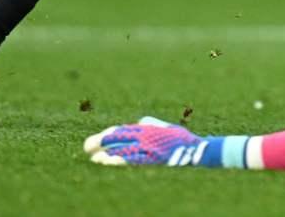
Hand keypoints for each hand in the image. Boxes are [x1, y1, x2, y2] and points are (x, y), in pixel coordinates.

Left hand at [84, 116, 203, 166]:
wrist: (197, 150)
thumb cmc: (181, 140)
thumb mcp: (166, 128)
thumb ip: (151, 124)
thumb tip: (139, 122)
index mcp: (147, 128)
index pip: (123, 130)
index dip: (108, 134)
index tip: (99, 139)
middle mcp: (145, 136)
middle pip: (118, 138)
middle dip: (101, 142)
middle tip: (87, 147)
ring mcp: (148, 148)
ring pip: (122, 149)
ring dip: (107, 154)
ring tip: (95, 159)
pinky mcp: (152, 159)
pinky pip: (132, 160)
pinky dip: (119, 161)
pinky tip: (108, 163)